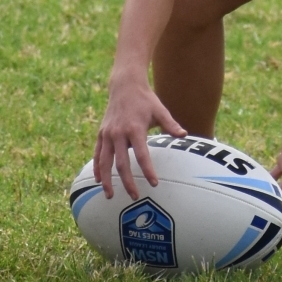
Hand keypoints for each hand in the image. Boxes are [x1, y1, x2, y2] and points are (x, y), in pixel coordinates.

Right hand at [94, 76, 185, 200]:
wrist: (125, 86)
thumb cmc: (145, 100)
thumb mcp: (160, 110)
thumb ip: (171, 125)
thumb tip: (184, 135)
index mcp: (135, 129)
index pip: (142, 154)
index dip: (147, 170)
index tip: (153, 183)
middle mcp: (118, 133)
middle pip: (121, 163)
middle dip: (127, 181)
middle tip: (134, 196)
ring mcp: (107, 134)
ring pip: (105, 161)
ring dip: (107, 180)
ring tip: (110, 196)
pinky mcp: (101, 134)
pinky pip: (97, 154)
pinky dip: (97, 168)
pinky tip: (99, 180)